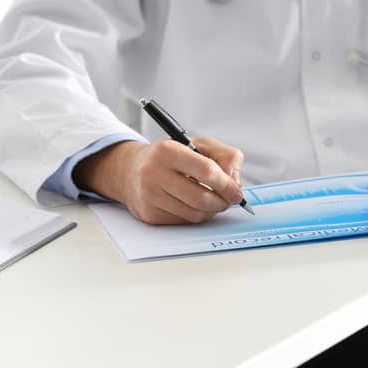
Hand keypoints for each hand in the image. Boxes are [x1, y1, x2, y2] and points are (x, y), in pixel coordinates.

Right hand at [74, 138, 244, 224]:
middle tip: (229, 200)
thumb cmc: (170, 157)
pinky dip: (197, 216)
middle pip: (201, 197)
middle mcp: (154, 173)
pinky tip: (196, 206)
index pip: (206, 170)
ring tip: (214, 202)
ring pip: (194, 214)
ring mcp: (149, 196)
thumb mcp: (199, 145)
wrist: (131, 170)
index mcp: (168, 150)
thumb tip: (235, 182)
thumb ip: (225, 156)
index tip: (237, 191)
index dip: (227, 184)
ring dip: (212, 211)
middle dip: (222, 202)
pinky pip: (184, 222)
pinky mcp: (149, 214)